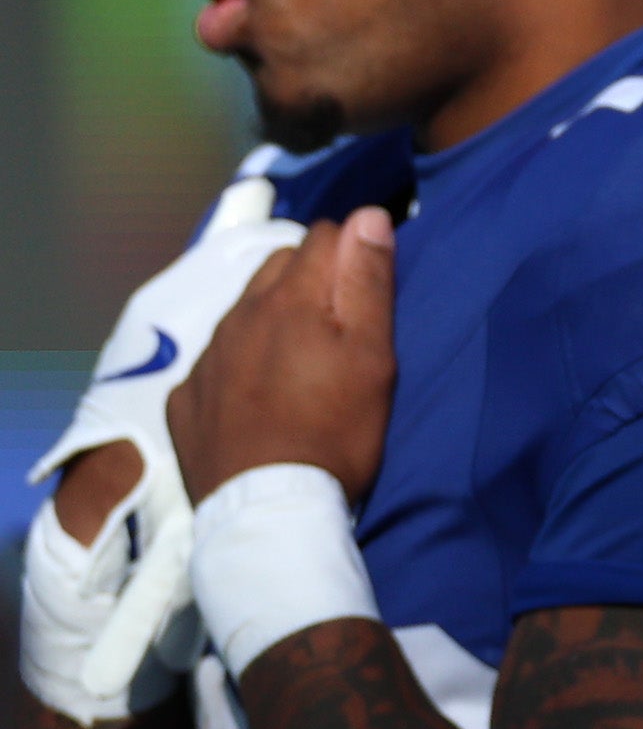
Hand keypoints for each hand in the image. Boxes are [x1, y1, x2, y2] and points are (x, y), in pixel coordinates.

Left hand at [168, 209, 399, 505]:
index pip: (325, 234)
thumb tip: (367, 216)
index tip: (369, 289)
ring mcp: (206, 359)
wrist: (267, 513)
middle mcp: (239, 316)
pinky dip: (239, 363)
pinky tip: (258, 397)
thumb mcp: (372, 356)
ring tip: (300, 361)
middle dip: (311, 277)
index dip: (354, 251)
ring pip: (244, 309)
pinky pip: (214, 359)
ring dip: (273, 317)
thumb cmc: (336, 432)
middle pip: (280, 265)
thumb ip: (368, 281)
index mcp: (290, 300)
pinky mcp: (184, 400)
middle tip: (338, 325)